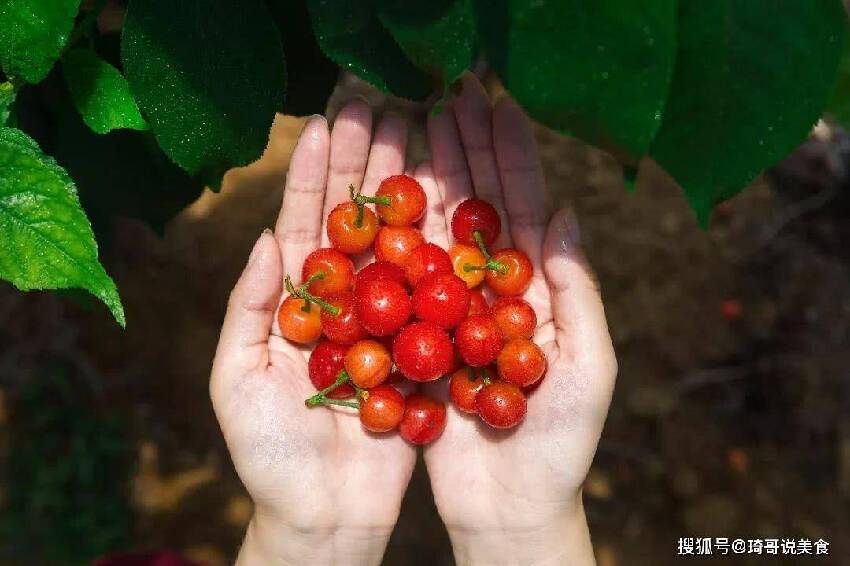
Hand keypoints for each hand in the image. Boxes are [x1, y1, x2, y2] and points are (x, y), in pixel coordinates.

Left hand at [210, 102, 416, 564]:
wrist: (328, 516)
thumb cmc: (269, 456)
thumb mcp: (238, 380)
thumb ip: (251, 309)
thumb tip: (267, 238)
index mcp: (297, 300)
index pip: (305, 222)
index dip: (312, 170)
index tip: (326, 119)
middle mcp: (345, 300)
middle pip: (357, 218)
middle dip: (366, 159)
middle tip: (383, 100)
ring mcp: (387, 319)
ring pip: (401, 241)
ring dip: (408, 186)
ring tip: (421, 127)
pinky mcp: (424, 346)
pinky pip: (436, 291)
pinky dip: (446, 246)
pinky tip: (458, 198)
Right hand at [420, 74, 617, 564]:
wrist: (508, 507)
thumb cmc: (559, 445)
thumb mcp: (588, 369)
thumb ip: (580, 293)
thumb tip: (569, 212)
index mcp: (537, 288)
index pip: (525, 208)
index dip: (510, 156)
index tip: (491, 105)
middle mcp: (491, 290)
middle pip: (475, 208)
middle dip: (462, 151)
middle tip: (442, 95)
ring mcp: (449, 311)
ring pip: (433, 234)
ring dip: (421, 179)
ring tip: (404, 126)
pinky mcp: (414, 339)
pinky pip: (398, 283)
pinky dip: (386, 241)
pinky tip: (373, 200)